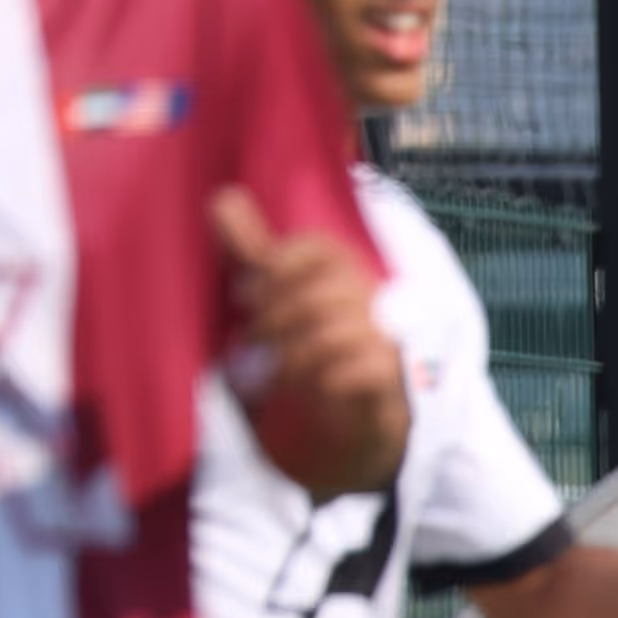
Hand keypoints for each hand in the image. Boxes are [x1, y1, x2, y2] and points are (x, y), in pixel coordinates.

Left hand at [211, 186, 402, 436]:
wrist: (349, 421)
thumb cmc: (310, 349)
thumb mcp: (276, 296)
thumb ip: (253, 251)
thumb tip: (224, 197)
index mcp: (345, 270)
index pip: (320, 249)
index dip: (278, 267)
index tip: (245, 294)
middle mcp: (372, 298)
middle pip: (324, 291)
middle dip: (277, 316)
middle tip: (252, 340)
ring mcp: (386, 339)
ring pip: (340, 331)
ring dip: (295, 353)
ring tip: (274, 372)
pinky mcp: (394, 380)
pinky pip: (370, 369)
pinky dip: (334, 378)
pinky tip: (316, 387)